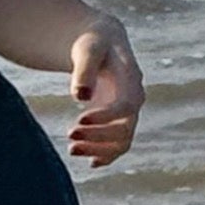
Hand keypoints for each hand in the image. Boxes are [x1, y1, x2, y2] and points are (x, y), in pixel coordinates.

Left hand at [68, 23, 142, 167]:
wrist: (100, 42)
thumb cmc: (92, 42)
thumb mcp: (87, 49)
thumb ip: (84, 70)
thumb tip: (79, 97)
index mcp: (132, 80)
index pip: (126, 106)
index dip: (106, 118)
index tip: (80, 120)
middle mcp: (134, 99)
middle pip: (125, 129)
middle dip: (98, 137)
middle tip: (69, 134)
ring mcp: (127, 112)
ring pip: (122, 141)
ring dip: (99, 150)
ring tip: (71, 150)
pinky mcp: (117, 119)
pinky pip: (118, 144)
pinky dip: (106, 155)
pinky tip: (90, 162)